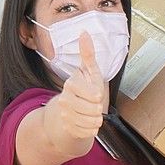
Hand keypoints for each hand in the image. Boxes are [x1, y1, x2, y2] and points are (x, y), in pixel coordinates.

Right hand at [47, 31, 106, 150]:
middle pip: (95, 109)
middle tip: (92, 103)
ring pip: (93, 121)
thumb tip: (84, 32)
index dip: (98, 95)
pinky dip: (92, 128)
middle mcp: (65, 100)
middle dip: (99, 107)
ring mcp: (66, 116)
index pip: (94, 95)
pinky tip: (86, 121)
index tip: (95, 93)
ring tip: (90, 112)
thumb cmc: (83, 89)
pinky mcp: (69, 129)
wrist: (67, 111)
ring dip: (96, 118)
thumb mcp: (88, 71)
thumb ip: (88, 54)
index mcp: (71, 85)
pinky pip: (90, 131)